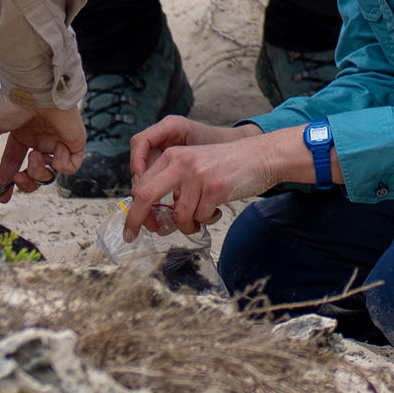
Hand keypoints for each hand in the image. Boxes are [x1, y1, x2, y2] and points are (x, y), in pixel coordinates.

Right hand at [0, 92, 79, 201]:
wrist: (35, 87)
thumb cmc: (12, 101)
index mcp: (21, 135)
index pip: (14, 163)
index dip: (7, 181)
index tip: (1, 196)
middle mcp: (40, 139)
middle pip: (34, 174)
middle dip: (26, 184)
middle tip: (18, 179)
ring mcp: (57, 140)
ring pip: (51, 173)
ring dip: (40, 172)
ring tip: (35, 157)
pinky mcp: (74, 140)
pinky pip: (73, 165)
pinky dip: (63, 165)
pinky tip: (54, 153)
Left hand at [121, 117, 296, 237]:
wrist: (261, 156)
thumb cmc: (227, 166)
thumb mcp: (194, 165)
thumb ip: (173, 182)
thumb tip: (151, 214)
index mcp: (172, 156)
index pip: (141, 186)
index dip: (133, 211)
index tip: (132, 229)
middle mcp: (181, 162)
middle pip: (145, 196)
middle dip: (136, 221)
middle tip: (133, 237)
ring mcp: (198, 175)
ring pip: (178, 215)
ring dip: (188, 225)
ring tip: (200, 218)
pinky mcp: (215, 188)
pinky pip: (201, 217)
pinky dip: (207, 219)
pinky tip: (216, 210)